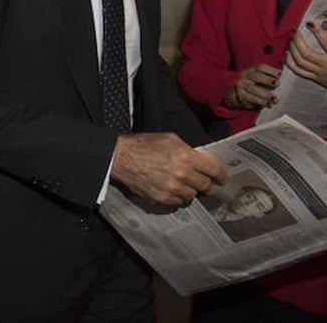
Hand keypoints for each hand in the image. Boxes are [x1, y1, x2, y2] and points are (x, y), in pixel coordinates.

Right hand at [111, 132, 226, 205]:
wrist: (120, 158)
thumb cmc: (143, 145)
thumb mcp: (169, 139)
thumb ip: (188, 149)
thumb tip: (201, 159)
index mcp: (186, 156)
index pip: (214, 170)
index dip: (221, 176)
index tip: (221, 179)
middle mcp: (183, 174)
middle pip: (206, 186)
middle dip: (207, 184)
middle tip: (204, 183)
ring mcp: (173, 188)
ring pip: (193, 195)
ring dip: (191, 190)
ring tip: (182, 184)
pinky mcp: (162, 198)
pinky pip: (179, 201)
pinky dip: (178, 196)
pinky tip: (171, 188)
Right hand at [221, 63, 279, 109]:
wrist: (238, 95)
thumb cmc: (255, 86)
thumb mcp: (260, 79)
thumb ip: (270, 77)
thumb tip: (284, 75)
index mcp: (251, 70)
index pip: (260, 67)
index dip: (270, 70)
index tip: (280, 74)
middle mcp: (245, 76)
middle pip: (256, 76)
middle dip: (267, 80)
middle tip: (277, 84)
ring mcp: (241, 86)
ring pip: (253, 89)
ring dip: (266, 94)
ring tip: (275, 99)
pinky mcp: (240, 95)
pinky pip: (251, 98)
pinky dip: (261, 102)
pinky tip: (269, 104)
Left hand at [286, 22, 326, 87]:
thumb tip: (315, 25)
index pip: (326, 42)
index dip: (317, 32)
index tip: (310, 23)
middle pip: (307, 53)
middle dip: (298, 41)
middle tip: (294, 31)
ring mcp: (320, 74)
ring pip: (301, 62)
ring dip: (292, 50)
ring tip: (289, 40)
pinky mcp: (317, 79)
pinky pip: (299, 71)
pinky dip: (290, 63)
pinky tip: (287, 54)